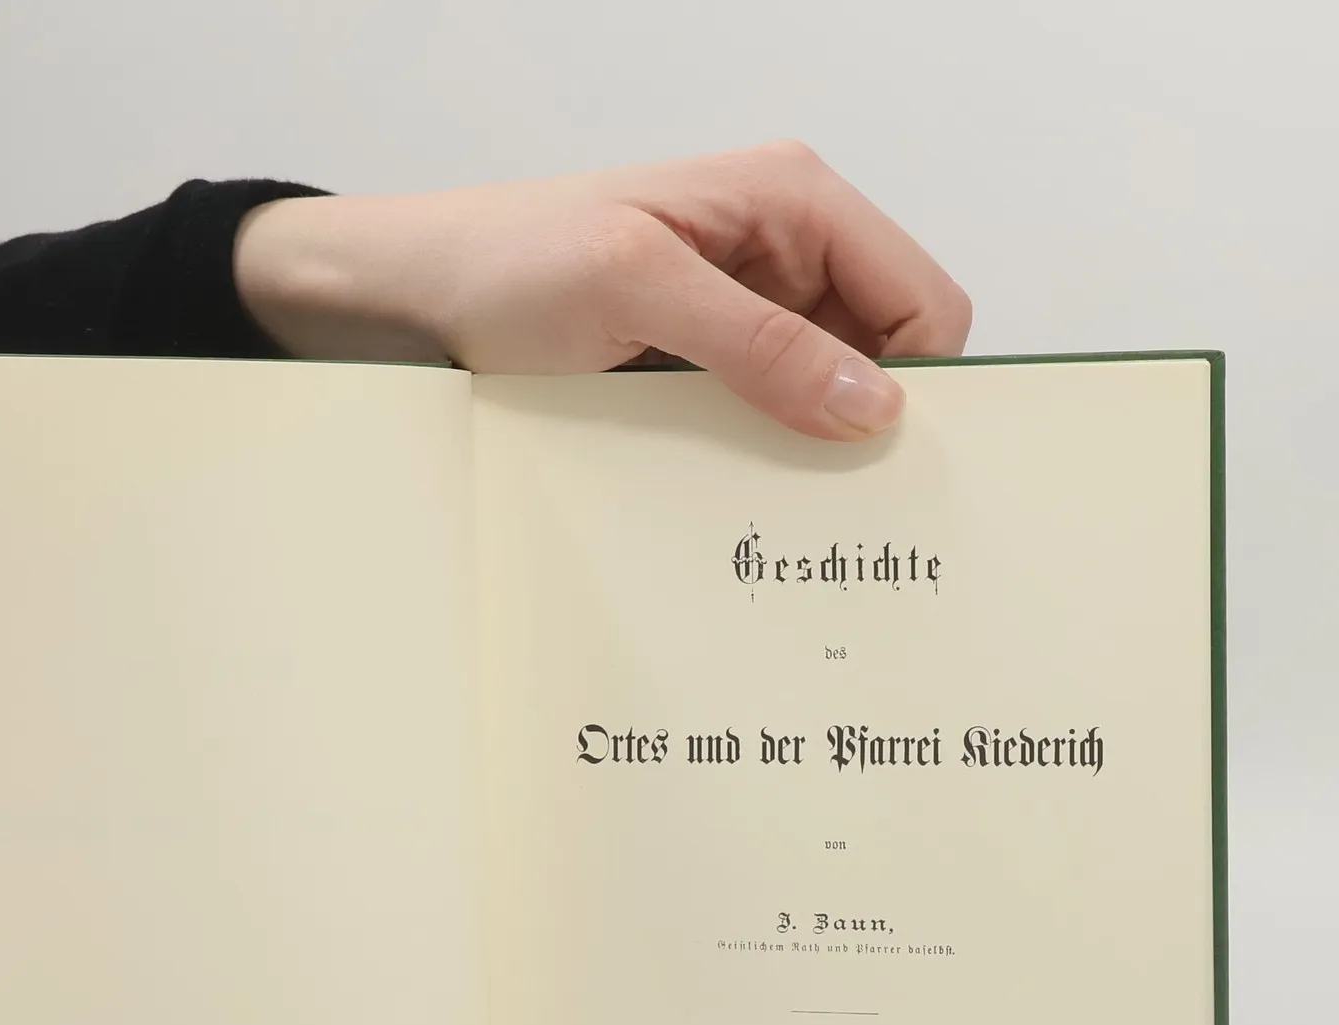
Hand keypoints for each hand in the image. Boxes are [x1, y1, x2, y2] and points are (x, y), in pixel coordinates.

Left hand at [236, 142, 970, 439]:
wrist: (414, 293)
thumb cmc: (508, 262)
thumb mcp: (634, 291)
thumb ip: (758, 342)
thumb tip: (871, 403)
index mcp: (793, 200)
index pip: (924, 300)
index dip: (923, 386)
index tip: (886, 470)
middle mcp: (785, 251)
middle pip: (886, 354)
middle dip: (869, 427)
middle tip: (835, 511)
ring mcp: (747, 310)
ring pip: (828, 396)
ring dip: (809, 450)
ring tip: (775, 510)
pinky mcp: (706, 360)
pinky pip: (767, 415)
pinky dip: (761, 455)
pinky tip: (731, 494)